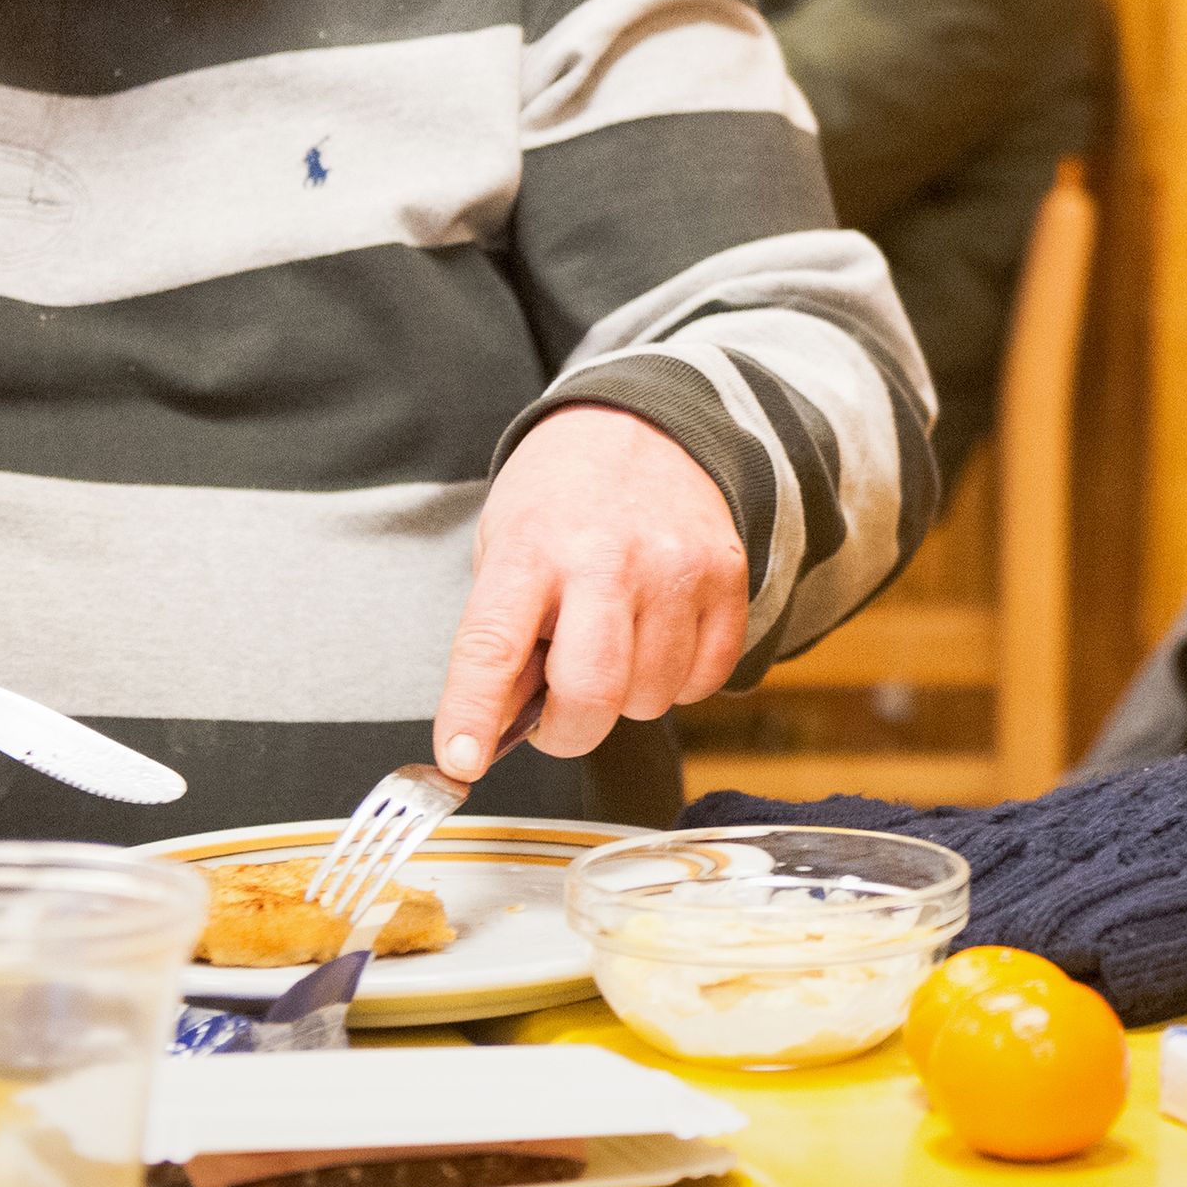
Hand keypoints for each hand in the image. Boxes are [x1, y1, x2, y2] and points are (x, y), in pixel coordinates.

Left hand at [435, 407, 748, 779]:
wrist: (643, 424)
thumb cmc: (561, 498)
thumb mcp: (503, 549)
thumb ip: (501, 638)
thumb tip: (492, 735)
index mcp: (531, 548)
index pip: (492, 647)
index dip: (473, 716)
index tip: (460, 762)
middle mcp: (606, 557)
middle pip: (591, 691)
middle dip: (568, 731)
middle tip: (558, 715)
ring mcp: (675, 567)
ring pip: (651, 698)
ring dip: (626, 698)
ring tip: (614, 644)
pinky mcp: (726, 576)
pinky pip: (705, 679)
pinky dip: (677, 680)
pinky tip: (657, 638)